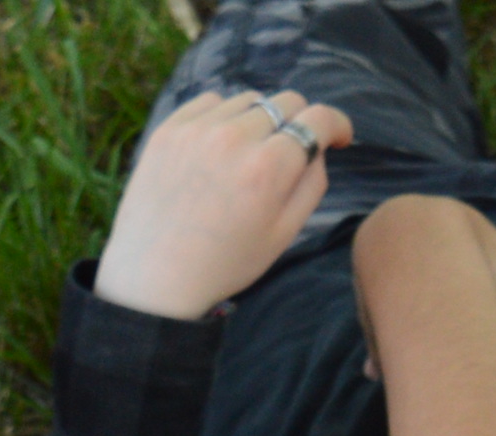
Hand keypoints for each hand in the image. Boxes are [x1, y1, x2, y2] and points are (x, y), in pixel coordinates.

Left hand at [96, 89, 353, 321]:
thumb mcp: (283, 234)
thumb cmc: (225, 263)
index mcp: (268, 168)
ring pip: (249, 100)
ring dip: (260, 120)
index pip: (318, 120)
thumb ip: (311, 185)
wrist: (155, 276)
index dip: (338, 124)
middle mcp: (234, 137)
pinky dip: (224, 116)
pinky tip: (220, 146)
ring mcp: (197, 128)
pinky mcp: (169, 128)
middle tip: (292, 150)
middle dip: (300, 122)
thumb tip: (316, 150)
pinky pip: (210, 101)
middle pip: (286, 102)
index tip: (340, 137)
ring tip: (249, 154)